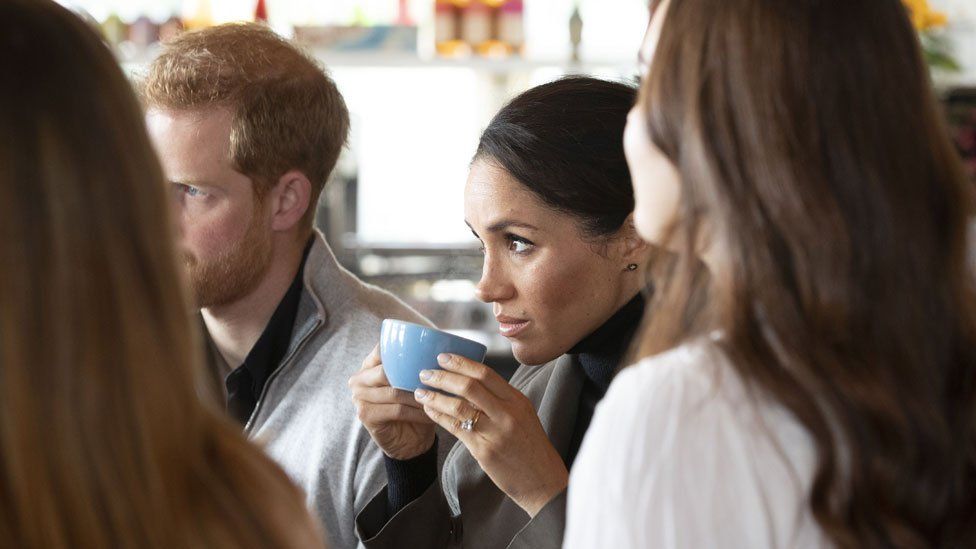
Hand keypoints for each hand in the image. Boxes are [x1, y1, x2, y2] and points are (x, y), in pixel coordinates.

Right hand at [349, 345, 435, 459]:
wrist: (410, 441)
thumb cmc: (414, 405)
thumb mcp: (415, 382)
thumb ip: (416, 365)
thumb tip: (438, 348)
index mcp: (369, 364)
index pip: (382, 349)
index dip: (404, 352)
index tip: (427, 355)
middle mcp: (359, 379)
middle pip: (386, 371)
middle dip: (413, 377)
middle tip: (434, 381)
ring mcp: (359, 397)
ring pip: (394, 392)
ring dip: (418, 397)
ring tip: (436, 399)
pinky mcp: (365, 414)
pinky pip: (396, 409)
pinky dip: (416, 412)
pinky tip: (429, 413)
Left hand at [414, 353, 567, 517]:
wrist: (541, 479)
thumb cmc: (529, 445)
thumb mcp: (522, 414)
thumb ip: (500, 399)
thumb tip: (470, 381)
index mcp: (517, 400)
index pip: (486, 374)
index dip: (461, 363)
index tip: (442, 357)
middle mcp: (507, 414)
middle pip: (470, 387)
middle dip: (443, 377)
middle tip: (425, 373)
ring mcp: (495, 433)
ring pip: (459, 408)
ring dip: (435, 397)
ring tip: (420, 392)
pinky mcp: (484, 451)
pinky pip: (456, 429)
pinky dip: (439, 417)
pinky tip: (429, 411)